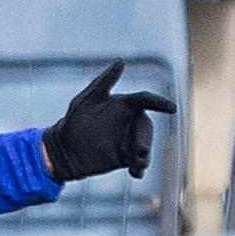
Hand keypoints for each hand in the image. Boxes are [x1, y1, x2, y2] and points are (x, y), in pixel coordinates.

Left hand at [39, 61, 174, 181]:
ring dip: (144, 155)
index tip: (171, 108)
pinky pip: (138, 163)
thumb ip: (104, 81)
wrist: (63, 149)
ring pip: (145, 147)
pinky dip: (139, 168)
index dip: (159, 103)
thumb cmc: (74, 121)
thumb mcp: (85, 100)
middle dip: (146, 138)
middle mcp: (130, 122)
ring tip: (137, 163)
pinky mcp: (126, 158)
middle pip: (146, 127)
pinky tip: (136, 173)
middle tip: (140, 150)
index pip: (145, 100)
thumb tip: (121, 62)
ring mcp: (129, 140)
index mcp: (124, 105)